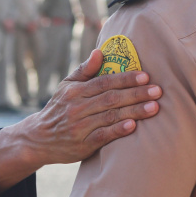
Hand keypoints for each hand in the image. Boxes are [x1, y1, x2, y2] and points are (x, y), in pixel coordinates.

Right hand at [0, 49, 160, 192]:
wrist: (38, 138)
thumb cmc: (59, 108)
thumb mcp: (66, 86)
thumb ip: (85, 70)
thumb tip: (100, 51)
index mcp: (76, 91)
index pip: (105, 82)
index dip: (126, 78)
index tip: (146, 76)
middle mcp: (77, 107)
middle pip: (111, 98)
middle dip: (136, 94)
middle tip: (158, 91)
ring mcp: (79, 127)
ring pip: (110, 117)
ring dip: (134, 112)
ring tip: (154, 108)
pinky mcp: (82, 145)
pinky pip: (102, 137)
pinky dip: (117, 131)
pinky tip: (133, 127)